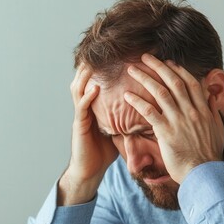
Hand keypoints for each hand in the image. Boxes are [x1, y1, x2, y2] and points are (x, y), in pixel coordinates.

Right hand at [58, 63, 118, 205]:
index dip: (99, 70)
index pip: (94, 84)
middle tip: (96, 52)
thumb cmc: (103, 152)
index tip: (110, 56)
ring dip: (83, 77)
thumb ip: (123, 117)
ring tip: (91, 64)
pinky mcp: (79, 127)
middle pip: (83, 82)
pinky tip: (94, 88)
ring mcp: (80, 117)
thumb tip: (144, 107)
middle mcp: (85, 110)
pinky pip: (82, 108)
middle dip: (87, 67)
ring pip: (78, 91)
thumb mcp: (116, 131)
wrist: (89, 171)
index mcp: (94, 109)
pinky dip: (87, 97)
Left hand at [123, 54, 223, 183]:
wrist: (203, 172)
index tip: (167, 62)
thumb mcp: (215, 129)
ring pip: (160, 92)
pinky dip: (137, 101)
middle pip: (173, 82)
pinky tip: (127, 95)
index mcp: (202, 109)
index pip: (190, 82)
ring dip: (144, 78)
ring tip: (131, 69)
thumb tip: (209, 98)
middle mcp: (190, 110)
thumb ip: (210, 112)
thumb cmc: (208, 154)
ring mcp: (178, 119)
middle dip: (158, 66)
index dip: (178, 70)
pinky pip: (149, 111)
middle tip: (145, 57)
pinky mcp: (165, 131)